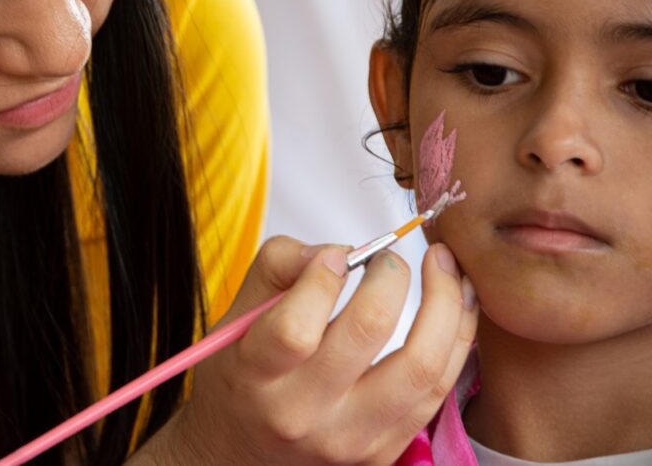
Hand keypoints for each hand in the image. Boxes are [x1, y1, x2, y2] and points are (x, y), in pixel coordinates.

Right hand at [130, 236, 477, 464]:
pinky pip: (436, 392)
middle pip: (366, 334)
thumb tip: (341, 249)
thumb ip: (279, 266)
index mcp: (256, 375)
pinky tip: (457, 304)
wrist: (242, 451)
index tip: (338, 254)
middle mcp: (301, 413)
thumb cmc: (242, 370)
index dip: (322, 278)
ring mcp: (348, 439)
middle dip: (390, 278)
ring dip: (445, 305)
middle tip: (389, 256)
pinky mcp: (383, 452)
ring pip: (420, 368)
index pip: (295, 328)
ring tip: (444, 265)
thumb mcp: (237, 314)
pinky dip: (455, 340)